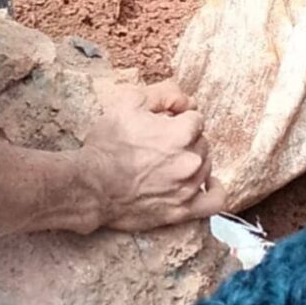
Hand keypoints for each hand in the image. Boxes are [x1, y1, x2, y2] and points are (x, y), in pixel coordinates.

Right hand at [83, 79, 218, 231]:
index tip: (162, 124)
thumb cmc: (107, 145)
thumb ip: (163, 94)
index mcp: (182, 133)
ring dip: (193, 160)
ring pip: (206, 166)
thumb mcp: (129, 103)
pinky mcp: (182, 210)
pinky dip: (215, 190)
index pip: (195, 119)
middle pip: (201, 142)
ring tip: (170, 161)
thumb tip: (186, 100)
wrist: (91, 186)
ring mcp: (188, 187)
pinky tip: (207, 183)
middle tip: (160, 144)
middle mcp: (190, 160)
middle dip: (185, 139)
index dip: (178, 119)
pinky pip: (214, 202)